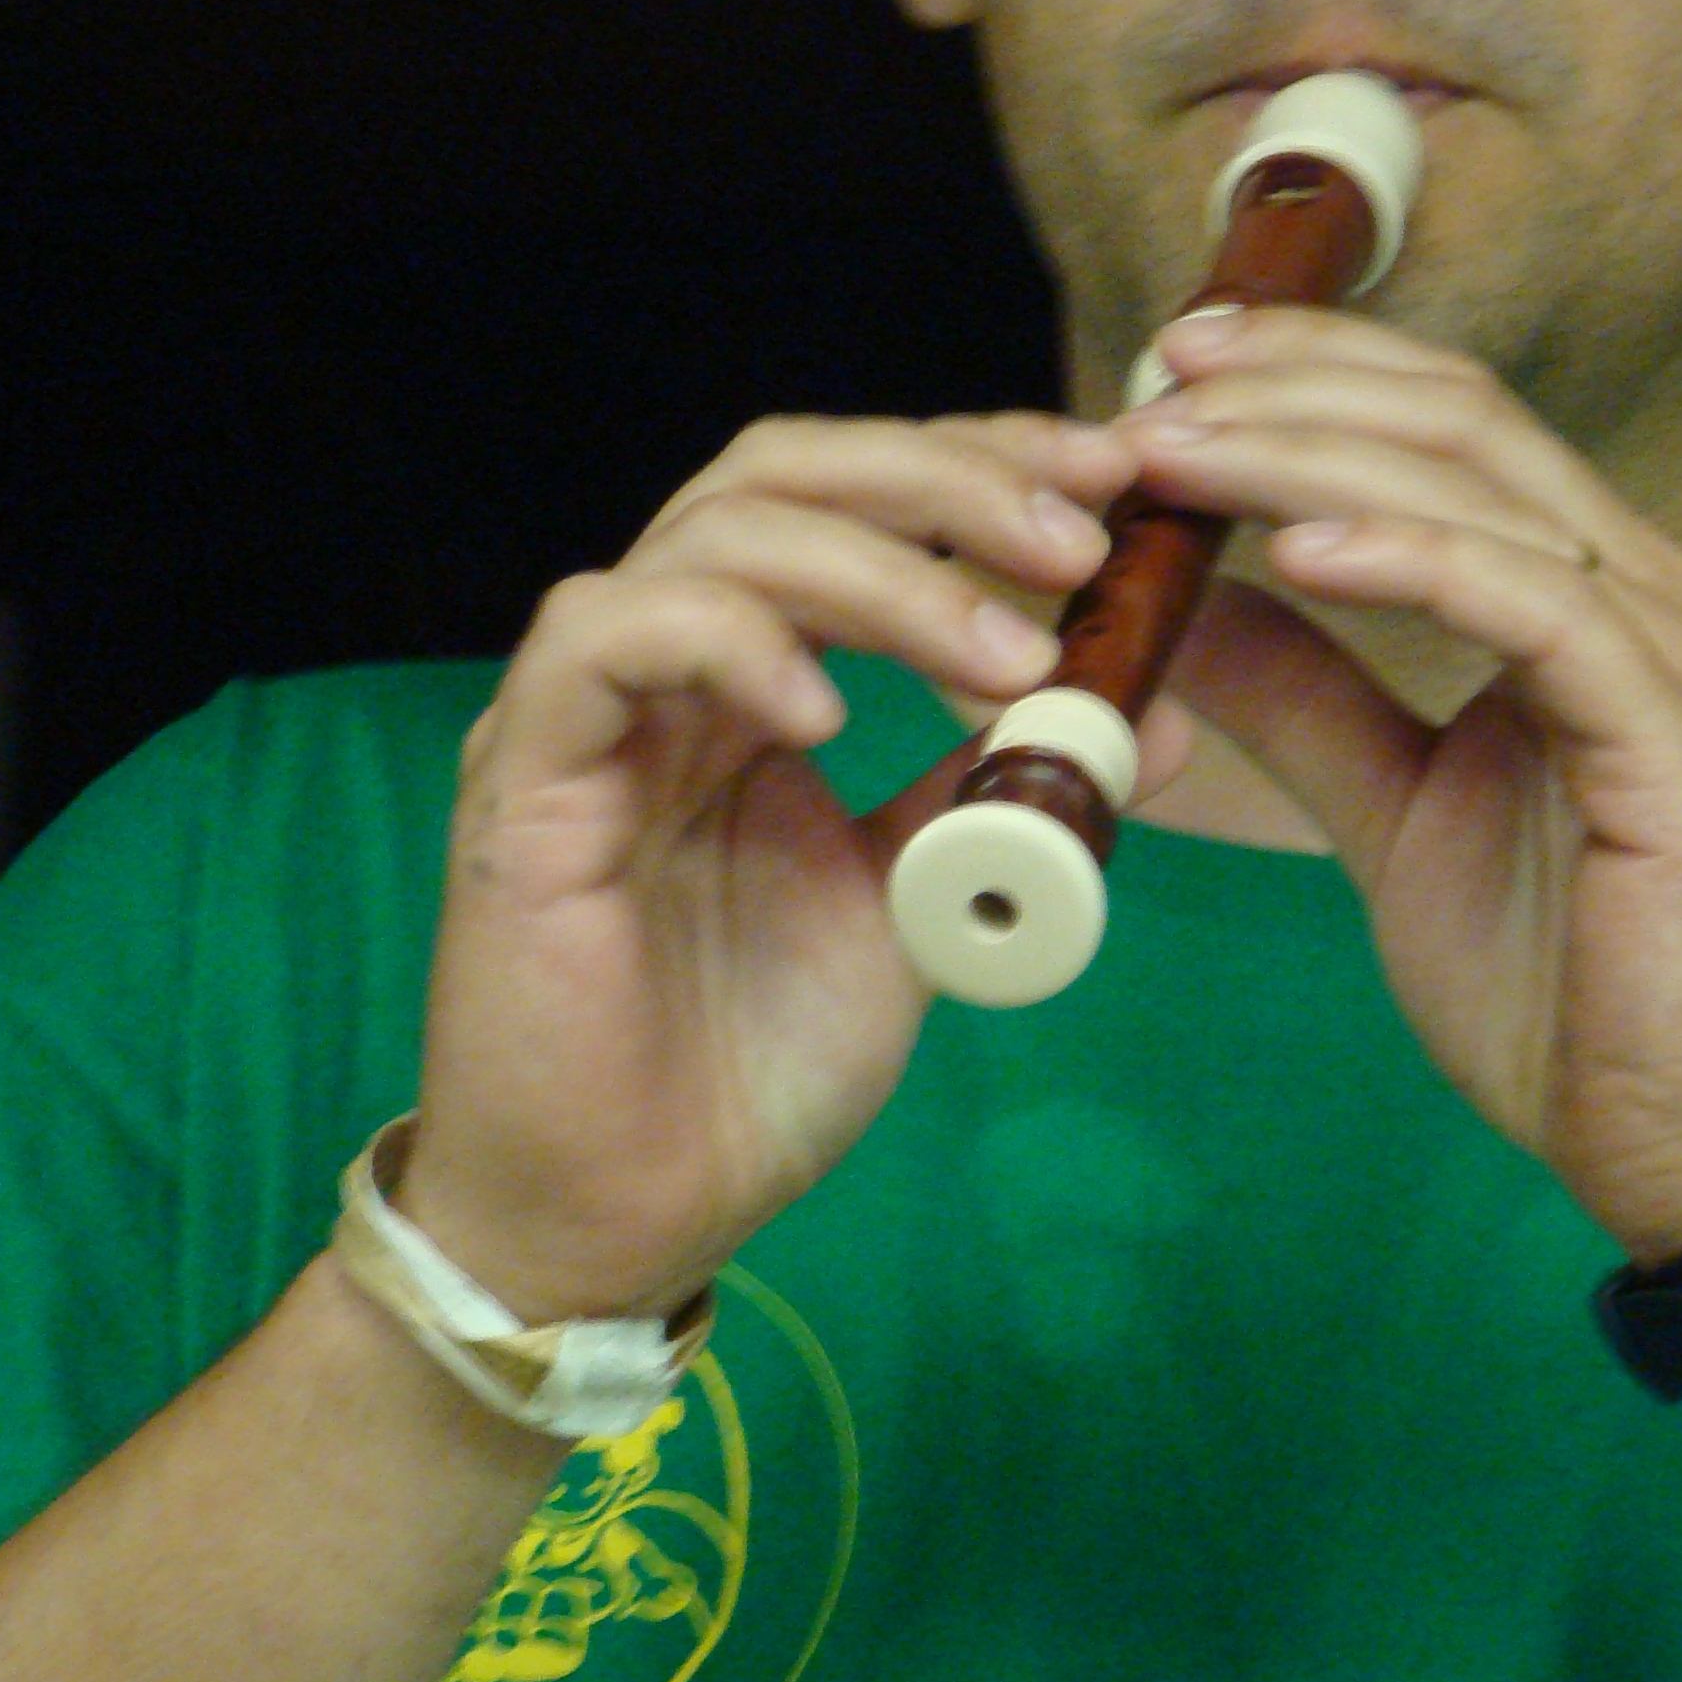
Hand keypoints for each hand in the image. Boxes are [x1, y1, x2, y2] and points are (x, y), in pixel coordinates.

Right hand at [403, 411, 1185, 1320]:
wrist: (625, 1219)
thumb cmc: (746, 1065)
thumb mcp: (920, 902)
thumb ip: (1005, 796)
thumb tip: (1160, 719)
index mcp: (753, 673)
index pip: (859, 497)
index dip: (983, 463)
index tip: (1117, 483)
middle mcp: (666, 660)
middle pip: (788, 470)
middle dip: (948, 476)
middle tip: (1081, 534)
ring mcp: (588, 708)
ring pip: (716, 534)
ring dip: (882, 569)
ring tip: (1008, 659)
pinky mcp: (521, 777)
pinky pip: (603, 640)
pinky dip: (728, 640)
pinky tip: (826, 712)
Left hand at [1132, 310, 1681, 1262]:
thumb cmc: (1566, 990)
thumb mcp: (1392, 812)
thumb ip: (1305, 697)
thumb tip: (1185, 600)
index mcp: (1594, 594)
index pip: (1447, 425)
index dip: (1309, 375)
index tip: (1164, 368)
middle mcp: (1651, 593)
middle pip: (1458, 423)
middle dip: (1289, 389)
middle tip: (1143, 386)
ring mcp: (1678, 653)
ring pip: (1482, 492)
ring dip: (1309, 460)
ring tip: (1175, 456)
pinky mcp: (1678, 736)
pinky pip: (1537, 606)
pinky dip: (1412, 561)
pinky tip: (1297, 550)